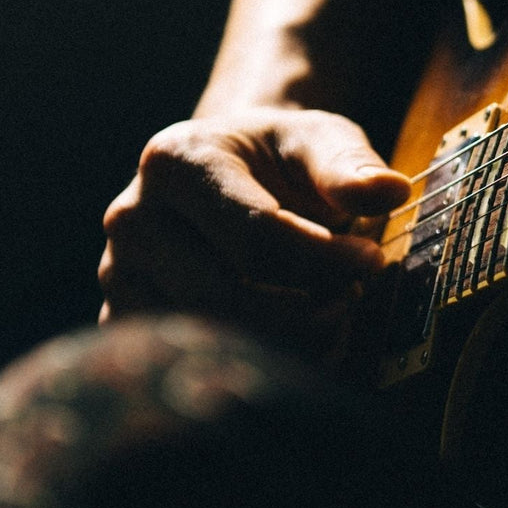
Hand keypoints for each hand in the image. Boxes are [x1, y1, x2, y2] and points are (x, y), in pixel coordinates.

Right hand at [99, 108, 410, 352]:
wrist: (232, 175)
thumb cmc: (280, 159)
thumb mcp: (321, 141)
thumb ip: (351, 166)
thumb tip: (390, 192)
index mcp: (174, 160)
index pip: (255, 233)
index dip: (325, 259)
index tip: (372, 260)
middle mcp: (131, 218)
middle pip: (223, 296)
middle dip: (303, 309)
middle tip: (350, 298)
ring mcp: (118, 275)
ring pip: (204, 338)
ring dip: (282, 344)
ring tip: (327, 316)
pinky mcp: (122, 319)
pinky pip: (185, 365)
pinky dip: (250, 365)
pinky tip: (292, 345)